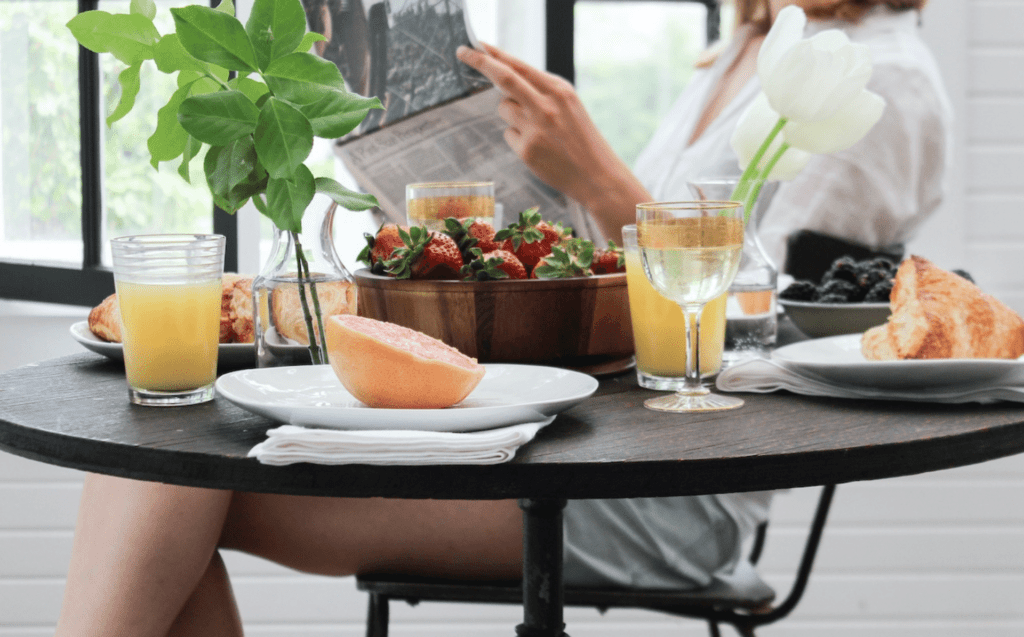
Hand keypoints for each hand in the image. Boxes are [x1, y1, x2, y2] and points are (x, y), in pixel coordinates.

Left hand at [456, 43, 648, 239]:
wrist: (597, 175)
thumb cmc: (581, 138)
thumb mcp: (569, 105)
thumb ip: (541, 90)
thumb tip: (505, 77)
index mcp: (559, 90)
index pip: (519, 66)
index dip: (494, 54)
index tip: (477, 44)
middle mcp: (546, 105)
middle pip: (503, 78)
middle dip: (479, 61)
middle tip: (462, 52)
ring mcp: (534, 128)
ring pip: (504, 108)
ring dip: (511, 114)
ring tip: (537, 129)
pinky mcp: (526, 150)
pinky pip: (508, 134)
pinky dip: (518, 138)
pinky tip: (538, 147)